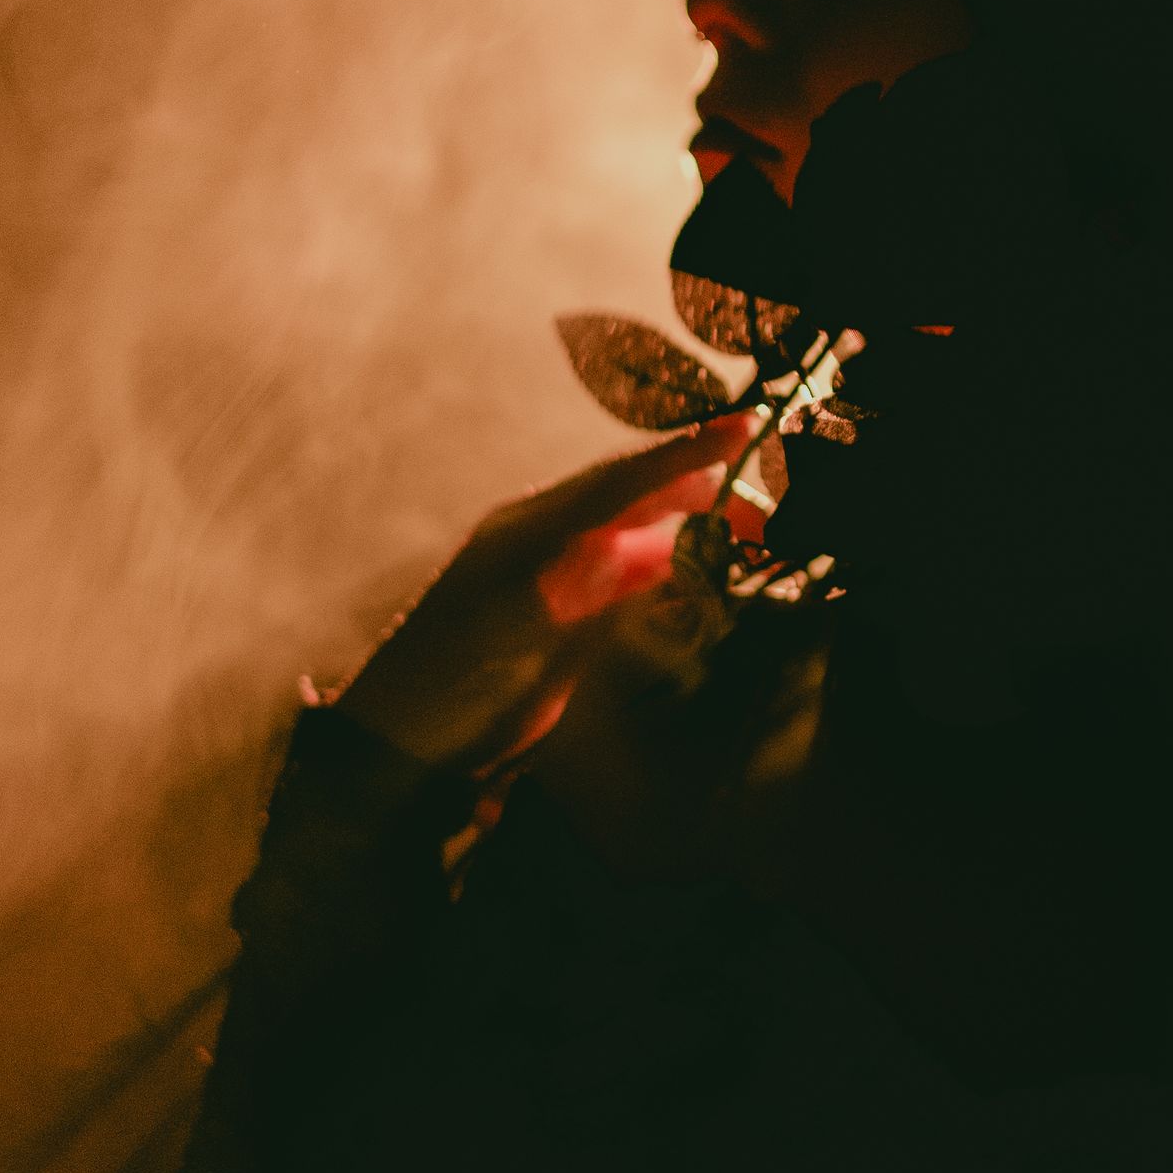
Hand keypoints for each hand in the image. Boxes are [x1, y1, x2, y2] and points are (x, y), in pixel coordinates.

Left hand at [337, 417, 754, 772]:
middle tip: (767, 496)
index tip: (744, 428)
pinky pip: (624, 569)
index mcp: (530, 533)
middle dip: (701, 484)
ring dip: (691, 521)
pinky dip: (669, 563)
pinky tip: (700, 569)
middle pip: (634, 494)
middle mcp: (545, 539)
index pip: (621, 482)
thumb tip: (651, 557)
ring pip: (635, 528)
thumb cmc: (453, 695)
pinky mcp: (563, 609)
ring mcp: (554, 572)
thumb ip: (586, 600)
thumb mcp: (522, 646)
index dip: (684, 456)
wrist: (404, 743)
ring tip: (752, 525)